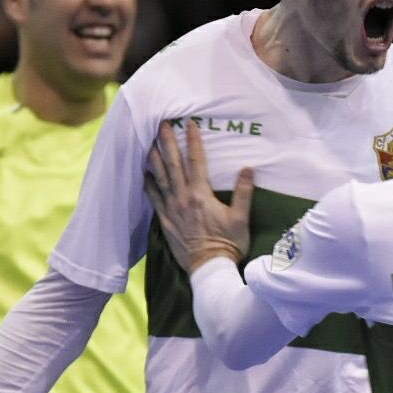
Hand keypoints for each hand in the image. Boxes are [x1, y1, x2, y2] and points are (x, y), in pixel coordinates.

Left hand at [145, 120, 254, 272]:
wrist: (210, 268)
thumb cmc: (228, 244)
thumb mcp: (241, 218)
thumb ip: (244, 192)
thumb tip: (248, 168)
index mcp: (202, 194)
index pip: (196, 161)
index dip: (193, 141)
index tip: (190, 124)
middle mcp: (183, 198)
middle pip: (173, 164)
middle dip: (168, 142)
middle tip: (162, 124)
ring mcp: (172, 209)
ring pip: (160, 178)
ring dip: (155, 159)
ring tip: (149, 142)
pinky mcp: (165, 221)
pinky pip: (154, 198)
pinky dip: (148, 184)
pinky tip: (144, 174)